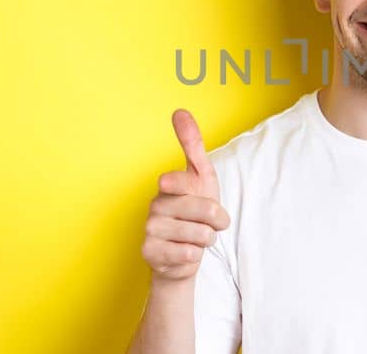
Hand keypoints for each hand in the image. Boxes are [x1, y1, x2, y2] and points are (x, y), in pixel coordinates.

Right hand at [141, 109, 230, 281]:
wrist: (184, 255)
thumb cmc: (196, 214)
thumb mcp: (202, 178)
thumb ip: (192, 145)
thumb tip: (179, 111)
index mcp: (169, 186)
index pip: (179, 180)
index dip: (190, 188)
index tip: (176, 188)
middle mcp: (156, 205)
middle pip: (203, 210)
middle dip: (217, 220)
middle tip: (211, 224)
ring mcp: (150, 229)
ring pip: (199, 234)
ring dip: (207, 240)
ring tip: (197, 239)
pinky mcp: (149, 252)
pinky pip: (187, 254)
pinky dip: (194, 256)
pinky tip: (185, 253)